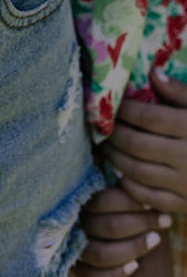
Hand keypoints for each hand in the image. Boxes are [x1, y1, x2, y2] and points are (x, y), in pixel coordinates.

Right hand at [70, 186, 170, 274]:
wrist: (118, 244)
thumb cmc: (119, 215)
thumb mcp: (114, 195)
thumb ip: (111, 183)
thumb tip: (119, 171)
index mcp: (76, 199)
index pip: (102, 200)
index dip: (129, 201)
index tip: (150, 201)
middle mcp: (71, 223)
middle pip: (107, 226)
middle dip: (141, 222)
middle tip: (165, 219)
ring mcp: (73, 248)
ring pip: (102, 253)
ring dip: (134, 247)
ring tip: (156, 239)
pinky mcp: (77, 270)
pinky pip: (93, 276)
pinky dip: (117, 272)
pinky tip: (135, 265)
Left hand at [101, 69, 186, 214]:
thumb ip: (179, 92)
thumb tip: (153, 73)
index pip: (148, 117)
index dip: (124, 110)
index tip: (110, 104)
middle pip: (138, 145)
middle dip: (114, 134)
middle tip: (100, 126)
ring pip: (139, 172)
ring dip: (116, 158)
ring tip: (105, 146)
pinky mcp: (186, 204)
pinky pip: (151, 198)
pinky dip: (131, 186)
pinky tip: (121, 173)